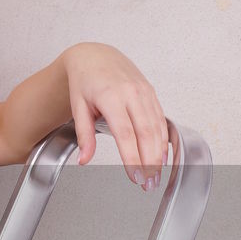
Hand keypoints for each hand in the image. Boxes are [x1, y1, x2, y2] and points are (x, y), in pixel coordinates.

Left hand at [62, 43, 167, 189]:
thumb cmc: (84, 81)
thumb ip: (84, 135)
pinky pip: (160, 119)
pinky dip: (162, 139)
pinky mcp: (151, 93)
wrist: (95, 56)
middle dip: (150, 162)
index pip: (125, 134)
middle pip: (146, 133)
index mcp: (111, 97)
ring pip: (157, 127)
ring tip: (155, 176)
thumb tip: (84, 160)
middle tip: (148, 183)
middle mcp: (131, 93)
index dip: (132, 158)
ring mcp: (144, 92)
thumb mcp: (78, 107)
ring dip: (158, 154)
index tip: (134, 177)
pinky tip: (161, 156)